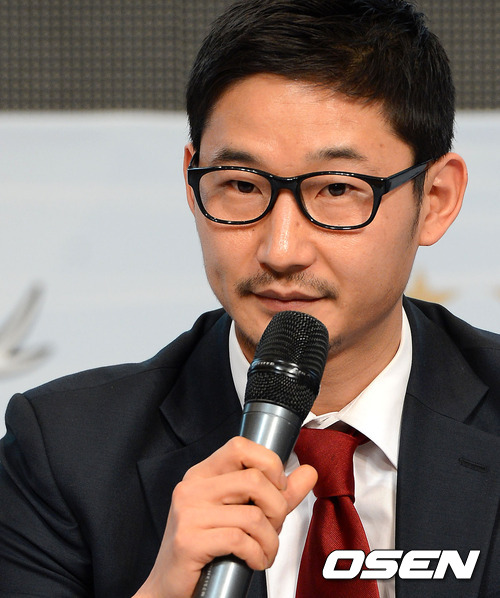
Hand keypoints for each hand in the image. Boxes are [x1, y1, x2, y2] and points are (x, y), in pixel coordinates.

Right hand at [133, 436, 316, 597]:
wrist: (170, 587)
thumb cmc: (207, 548)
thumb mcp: (243, 513)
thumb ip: (276, 493)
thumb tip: (309, 472)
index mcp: (203, 474)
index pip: (240, 446)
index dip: (268, 464)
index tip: (277, 488)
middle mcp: (192, 487)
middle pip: (254, 480)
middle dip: (277, 508)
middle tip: (274, 527)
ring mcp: (187, 513)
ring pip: (252, 515)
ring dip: (271, 540)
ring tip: (266, 550)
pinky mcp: (188, 540)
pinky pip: (240, 540)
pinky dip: (258, 554)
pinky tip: (254, 561)